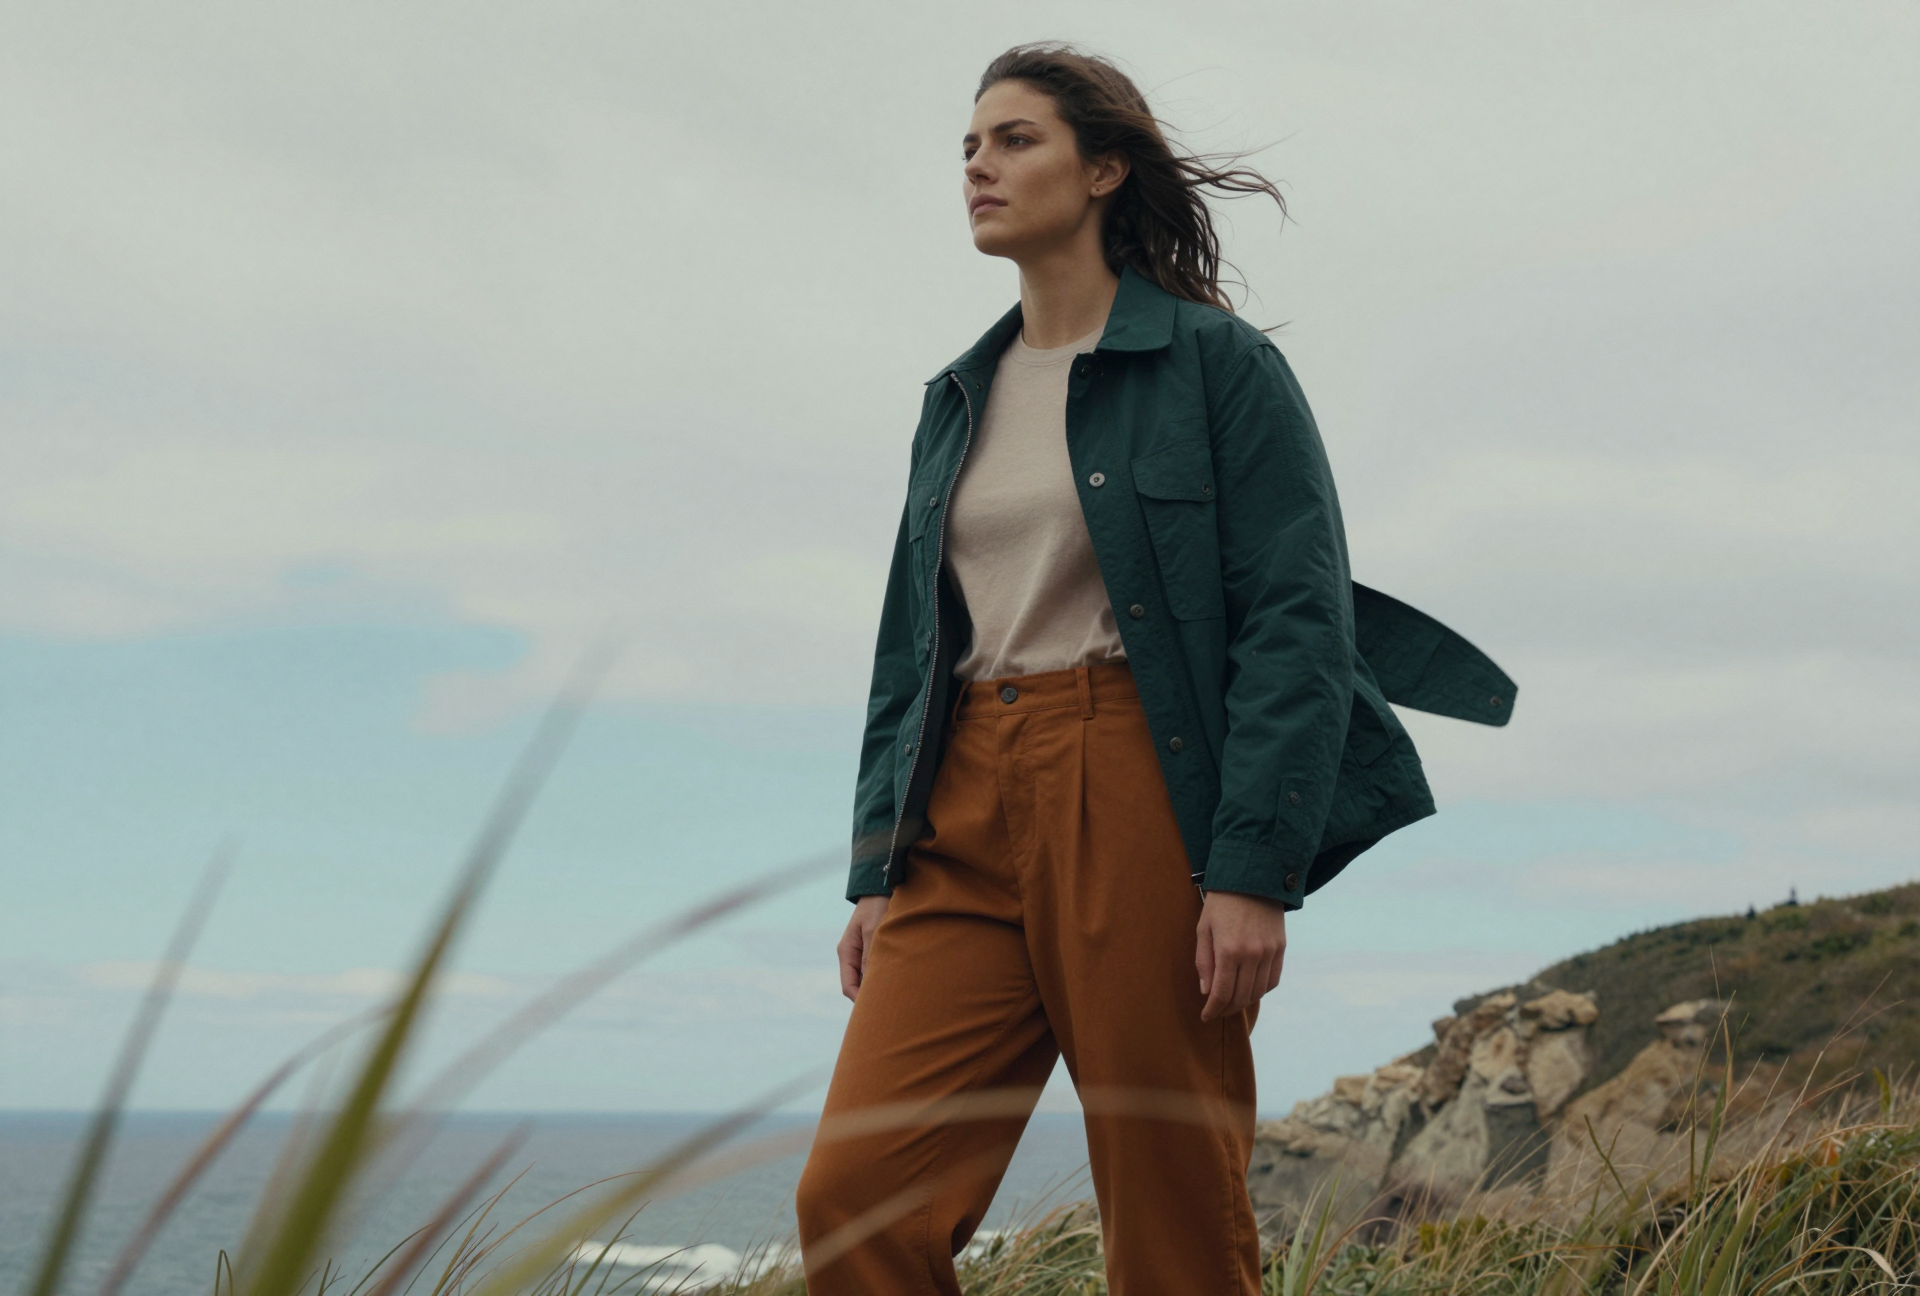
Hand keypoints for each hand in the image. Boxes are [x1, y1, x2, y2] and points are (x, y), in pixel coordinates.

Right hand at [837, 895, 890, 1001]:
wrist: (883, 885)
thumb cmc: (878, 905)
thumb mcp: (873, 930)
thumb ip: (870, 956)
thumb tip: (870, 985)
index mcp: (846, 951)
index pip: (848, 986)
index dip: (860, 1001)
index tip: (876, 1010)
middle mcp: (852, 955)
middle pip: (857, 985)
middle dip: (870, 997)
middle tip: (889, 1009)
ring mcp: (862, 952)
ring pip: (867, 978)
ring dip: (878, 986)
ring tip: (896, 996)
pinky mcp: (873, 948)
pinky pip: (876, 968)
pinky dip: (884, 975)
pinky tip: (898, 980)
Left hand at [1195, 891, 1286, 1021]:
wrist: (1253, 876)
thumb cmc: (1221, 902)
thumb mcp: (1204, 928)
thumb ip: (1204, 962)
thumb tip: (1207, 991)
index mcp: (1228, 950)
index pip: (1222, 993)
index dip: (1213, 1010)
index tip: (1205, 1017)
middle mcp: (1252, 955)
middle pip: (1240, 997)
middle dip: (1226, 1009)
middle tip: (1216, 1012)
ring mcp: (1269, 952)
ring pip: (1258, 992)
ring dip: (1243, 1002)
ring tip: (1231, 1003)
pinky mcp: (1281, 948)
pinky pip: (1273, 980)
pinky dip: (1261, 990)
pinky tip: (1250, 990)